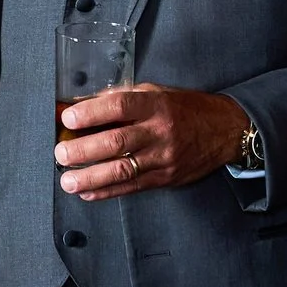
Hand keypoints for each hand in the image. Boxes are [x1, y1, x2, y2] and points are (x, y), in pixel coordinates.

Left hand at [55, 86, 245, 199]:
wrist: (225, 130)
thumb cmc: (184, 108)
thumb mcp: (156, 93)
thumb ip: (121, 99)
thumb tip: (81, 105)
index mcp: (155, 105)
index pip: (119, 107)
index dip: (91, 113)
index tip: (68, 118)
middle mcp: (159, 132)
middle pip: (116, 142)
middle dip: (83, 150)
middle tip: (61, 153)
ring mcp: (163, 158)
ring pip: (122, 170)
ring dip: (90, 178)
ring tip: (68, 181)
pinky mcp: (165, 178)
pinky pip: (132, 187)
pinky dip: (107, 192)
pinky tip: (88, 193)